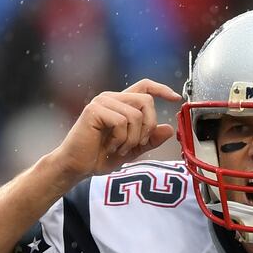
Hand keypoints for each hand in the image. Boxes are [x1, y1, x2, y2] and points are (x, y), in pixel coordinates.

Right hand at [51, 79, 181, 179]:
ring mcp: (102, 102)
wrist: (77, 166)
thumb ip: (150, 139)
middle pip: (146, 101)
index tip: (176, 98)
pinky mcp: (94, 110)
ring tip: (120, 149)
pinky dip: (121, 140)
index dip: (162, 89)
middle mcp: (112, 98)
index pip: (145, 86)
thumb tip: (169, 128)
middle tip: (138, 144)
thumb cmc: (100, 156)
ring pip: (135, 115)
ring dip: (133, 139)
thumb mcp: (132, 150)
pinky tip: (111, 147)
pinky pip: (121, 122)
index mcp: (121, 103)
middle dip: (149, 126)